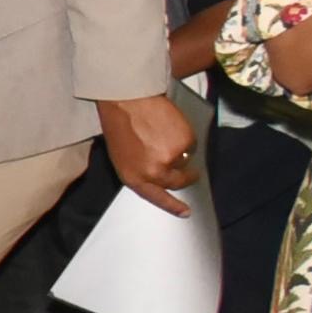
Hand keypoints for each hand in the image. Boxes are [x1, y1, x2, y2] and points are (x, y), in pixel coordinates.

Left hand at [99, 91, 197, 215]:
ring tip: (162, 134)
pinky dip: (184, 136)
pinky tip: (169, 126)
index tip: (185, 212)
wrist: (127, 99)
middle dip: (186, 176)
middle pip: (178, 182)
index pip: (156, 199)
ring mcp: (171, 159)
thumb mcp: (123, 156)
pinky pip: (192, 144)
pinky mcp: (185, 143)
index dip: (172, 206)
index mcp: (134, 177)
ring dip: (180, 151)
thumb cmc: (119, 124)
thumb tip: (161, 178)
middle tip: (190, 170)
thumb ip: (142, 171)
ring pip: (186, 160)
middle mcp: (154, 173)